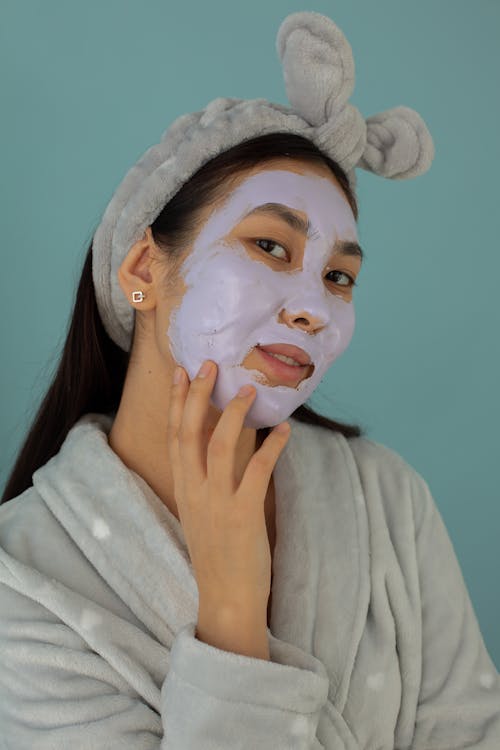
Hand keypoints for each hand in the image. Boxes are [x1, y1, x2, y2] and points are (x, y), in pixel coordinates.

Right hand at [167, 359, 289, 610]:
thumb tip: (219, 448)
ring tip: (250, 390)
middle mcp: (195, 491)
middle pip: (190, 432)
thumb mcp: (201, 513)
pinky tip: (285, 430)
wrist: (226, 598)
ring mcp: (217, 502)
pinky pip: (259, 471)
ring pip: (220, 445)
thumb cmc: (218, 554)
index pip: (175, 436)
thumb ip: (205, 481)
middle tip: (209, 364)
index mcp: (184, 489)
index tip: (181, 373)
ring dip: (234, 414)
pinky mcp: (243, 514)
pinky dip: (273, 447)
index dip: (178, 402)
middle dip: (198, 395)